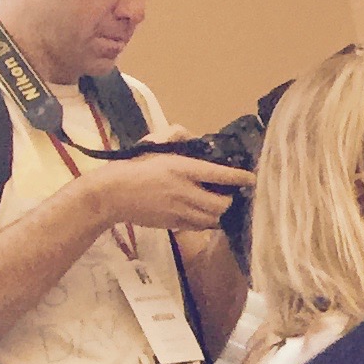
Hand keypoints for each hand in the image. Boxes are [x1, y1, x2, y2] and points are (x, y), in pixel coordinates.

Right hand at [87, 152, 250, 236]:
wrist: (112, 194)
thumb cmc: (132, 165)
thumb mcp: (153, 144)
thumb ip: (175, 136)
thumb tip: (192, 137)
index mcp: (182, 169)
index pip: (220, 175)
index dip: (239, 178)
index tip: (251, 178)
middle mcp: (185, 192)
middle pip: (221, 204)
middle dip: (230, 200)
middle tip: (230, 193)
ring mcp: (180, 212)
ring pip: (212, 218)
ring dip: (219, 212)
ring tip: (220, 203)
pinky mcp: (173, 225)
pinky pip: (199, 226)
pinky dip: (206, 221)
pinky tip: (204, 213)